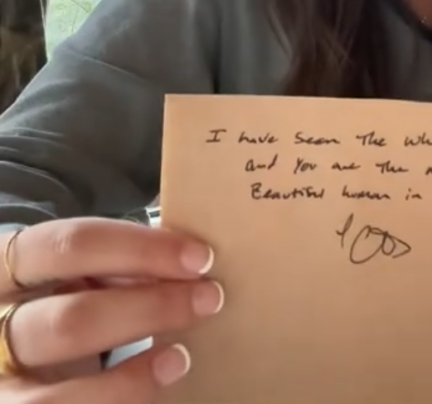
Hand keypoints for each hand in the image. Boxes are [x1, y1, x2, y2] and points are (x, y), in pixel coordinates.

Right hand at [0, 217, 222, 401]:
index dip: (139, 249)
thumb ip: (115, 269)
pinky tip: (154, 396)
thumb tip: (187, 266)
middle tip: (209, 301)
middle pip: (72, 321)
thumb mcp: (73, 273)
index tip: (199, 258)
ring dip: (130, 380)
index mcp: (7, 266)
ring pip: (58, 396)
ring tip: (181, 360)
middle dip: (149, 312)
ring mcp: (1, 385)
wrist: (13, 353)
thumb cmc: (58, 299)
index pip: (69, 245)